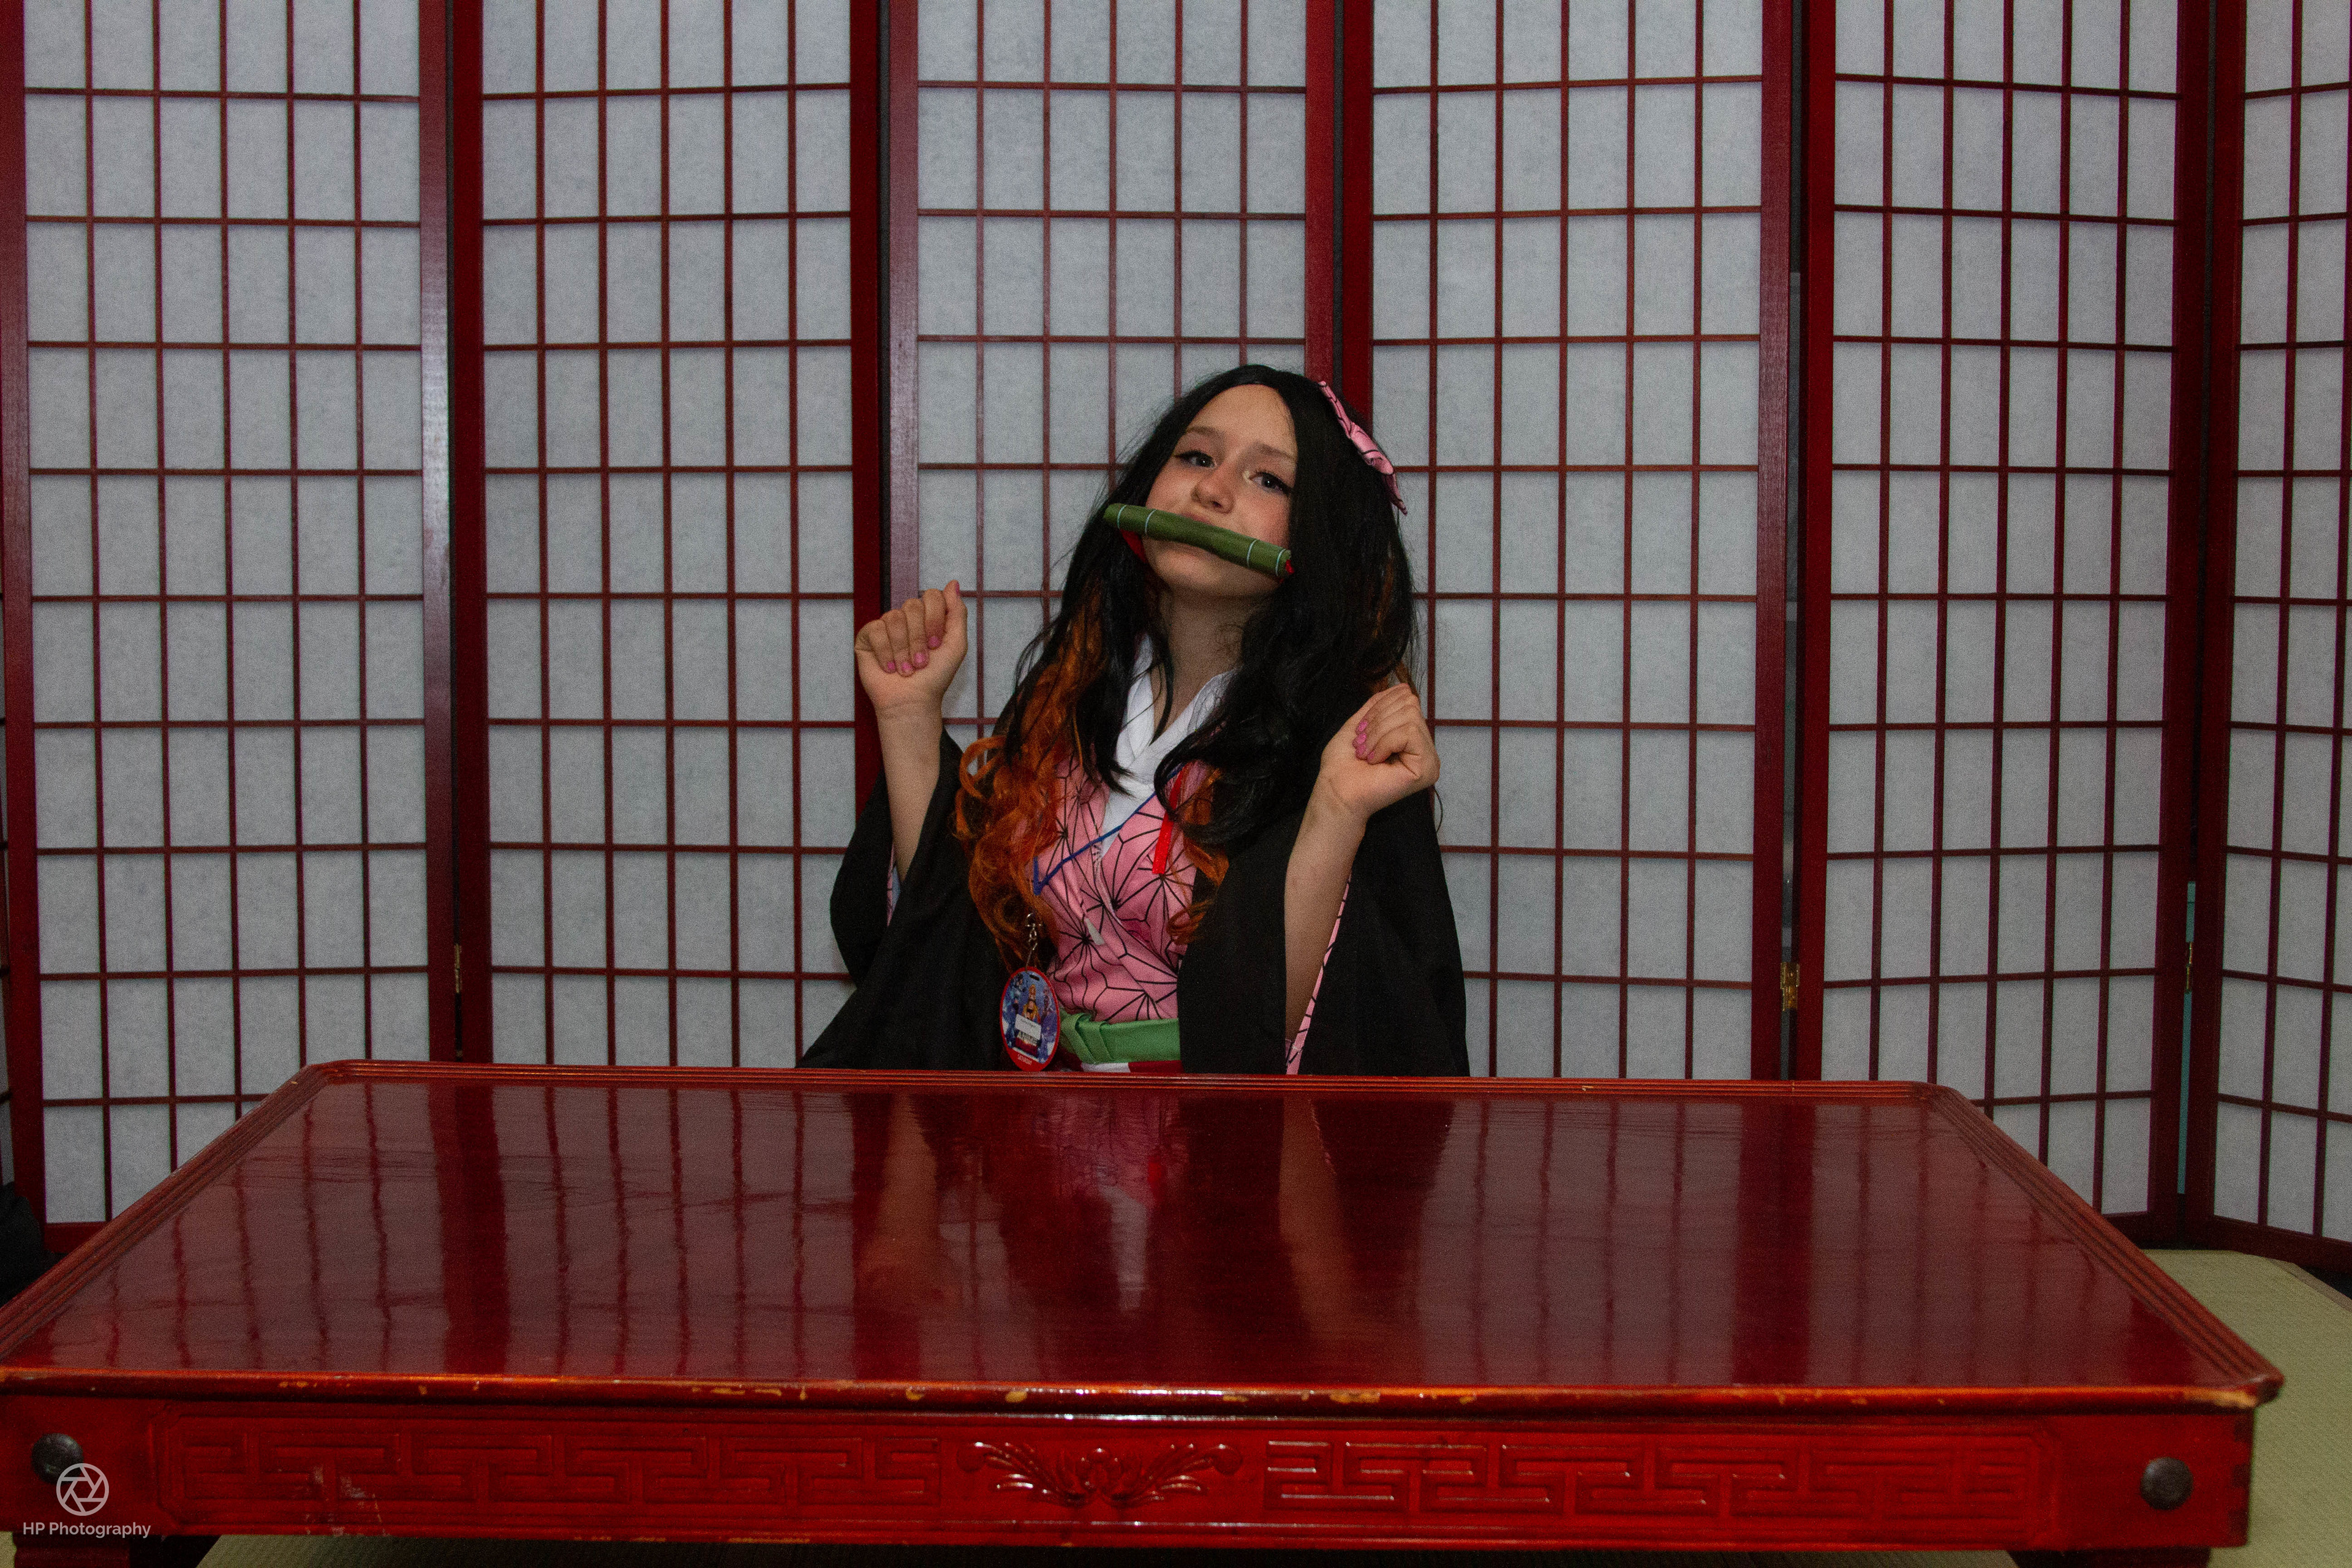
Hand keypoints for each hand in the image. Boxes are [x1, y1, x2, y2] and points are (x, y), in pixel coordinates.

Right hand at [854, 582, 967, 718]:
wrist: (912, 701)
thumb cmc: (935, 676)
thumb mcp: (956, 644)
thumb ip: (957, 613)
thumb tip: (953, 582)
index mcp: (928, 617)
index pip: (932, 596)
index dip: (934, 619)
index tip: (936, 644)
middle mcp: (907, 618)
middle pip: (912, 605)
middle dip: (919, 638)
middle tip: (922, 662)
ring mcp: (886, 626)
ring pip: (893, 617)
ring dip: (903, 649)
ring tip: (906, 669)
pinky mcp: (867, 636)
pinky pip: (875, 629)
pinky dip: (886, 652)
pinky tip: (890, 668)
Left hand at [1311, 683, 1438, 825]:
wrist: (1336, 790)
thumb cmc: (1343, 764)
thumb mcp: (1360, 723)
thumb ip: (1381, 705)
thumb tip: (1402, 687)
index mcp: (1411, 737)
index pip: (1407, 699)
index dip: (1380, 708)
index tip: (1361, 732)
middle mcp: (1425, 748)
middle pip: (1410, 704)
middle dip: (1378, 720)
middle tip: (1362, 745)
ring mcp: (1429, 759)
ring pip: (1410, 717)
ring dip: (1379, 734)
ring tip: (1366, 754)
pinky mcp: (1427, 768)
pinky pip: (1410, 733)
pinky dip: (1385, 743)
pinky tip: (1375, 761)